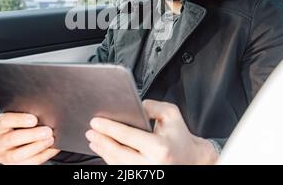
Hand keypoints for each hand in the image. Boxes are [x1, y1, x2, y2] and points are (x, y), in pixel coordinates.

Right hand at [0, 112, 59, 164]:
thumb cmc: (23, 125)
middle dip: (32, 135)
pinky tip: (52, 148)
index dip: (19, 120)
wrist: (22, 141)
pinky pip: (28, 163)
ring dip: (37, 147)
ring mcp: (4, 155)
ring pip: (18, 155)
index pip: (4, 121)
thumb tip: (44, 113)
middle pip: (12, 139)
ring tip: (50, 140)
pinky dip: (43, 155)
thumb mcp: (22, 117)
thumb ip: (28, 115)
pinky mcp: (13, 165)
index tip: (34, 119)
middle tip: (47, 131)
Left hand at [86, 100, 218, 164]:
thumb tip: (133, 106)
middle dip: (101, 141)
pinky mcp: (142, 178)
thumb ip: (152, 106)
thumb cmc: (180, 136)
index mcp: (160, 148)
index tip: (95, 122)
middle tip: (90, 131)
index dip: (109, 128)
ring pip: (117, 164)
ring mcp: (147, 174)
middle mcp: (152, 165)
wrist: (192, 160)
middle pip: (118, 153)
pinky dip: (110, 159)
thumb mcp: (171, 114)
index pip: (127, 136)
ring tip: (94, 139)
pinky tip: (104, 149)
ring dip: (103, 151)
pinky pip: (122, 170)